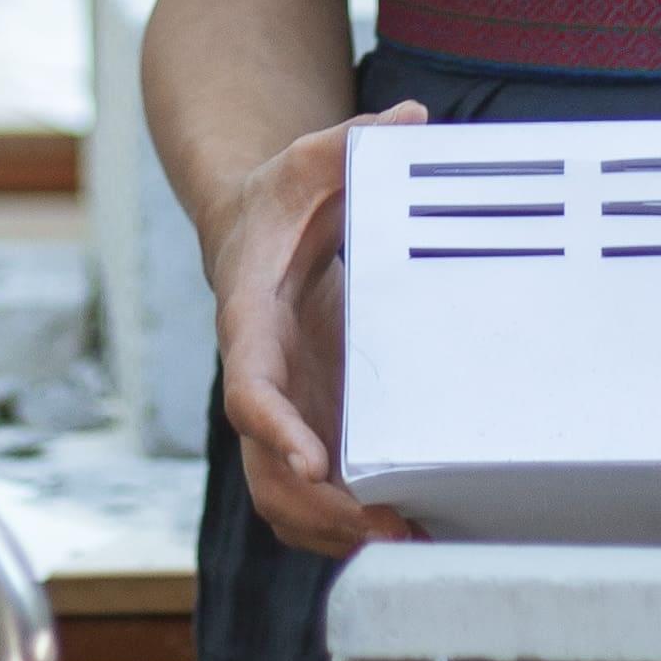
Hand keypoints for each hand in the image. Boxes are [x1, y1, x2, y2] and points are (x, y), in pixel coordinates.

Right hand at [203, 103, 417, 557]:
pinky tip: (401, 534)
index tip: (310, 461)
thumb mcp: (310, 162)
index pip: (248, 389)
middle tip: (385, 525)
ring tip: (407, 542)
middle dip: (318, 508)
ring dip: (333, 530)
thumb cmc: (281, 202)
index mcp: (251, 323)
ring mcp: (282, 410)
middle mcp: (259, 379)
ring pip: (284, 497)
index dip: (275, 429)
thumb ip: (351, 139)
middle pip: (267, 468)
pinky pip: (311, 496)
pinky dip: (344, 524)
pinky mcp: (307, 425)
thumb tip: (411, 118)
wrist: (254, 234)